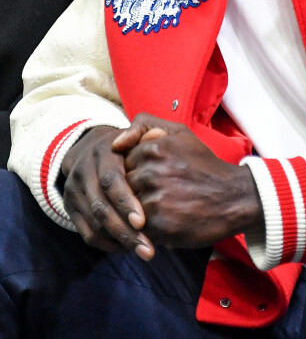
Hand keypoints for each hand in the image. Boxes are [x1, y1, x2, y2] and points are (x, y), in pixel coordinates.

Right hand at [62, 125, 154, 259]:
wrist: (88, 147)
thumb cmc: (125, 144)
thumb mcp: (135, 133)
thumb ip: (146, 133)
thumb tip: (155, 139)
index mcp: (102, 152)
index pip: (111, 180)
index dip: (125, 201)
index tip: (142, 222)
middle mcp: (83, 171)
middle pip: (101, 207)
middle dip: (125, 230)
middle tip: (149, 248)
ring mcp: (73, 191)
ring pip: (94, 224)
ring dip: (119, 242)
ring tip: (144, 252)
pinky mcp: (70, 208)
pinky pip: (86, 234)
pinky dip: (107, 244)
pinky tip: (127, 249)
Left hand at [114, 114, 263, 248]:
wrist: (233, 197)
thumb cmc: (203, 165)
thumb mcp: (180, 134)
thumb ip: (145, 127)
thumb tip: (116, 143)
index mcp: (154, 148)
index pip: (124, 162)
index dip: (137, 172)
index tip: (154, 177)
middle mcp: (151, 171)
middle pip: (124, 185)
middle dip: (136, 192)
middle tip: (160, 194)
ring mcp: (155, 199)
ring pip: (128, 207)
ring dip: (139, 211)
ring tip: (161, 209)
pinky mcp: (159, 225)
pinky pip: (137, 228)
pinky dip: (146, 228)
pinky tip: (163, 222)